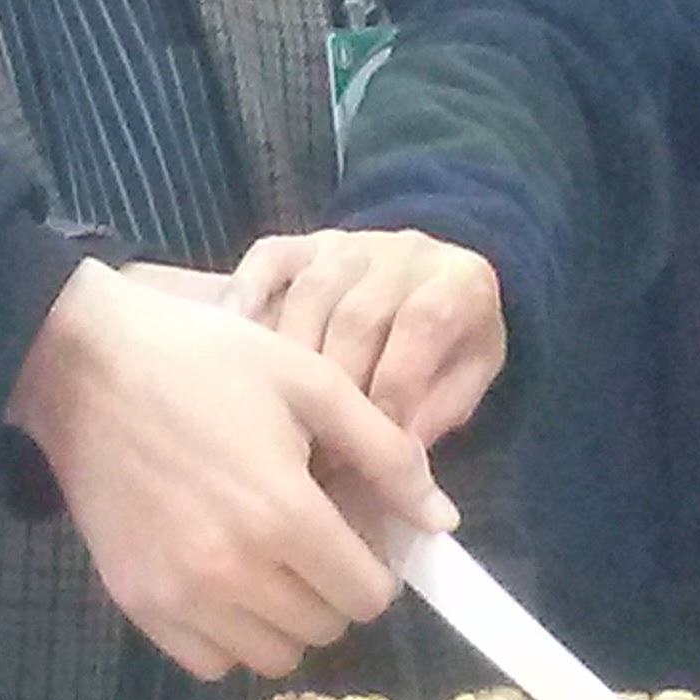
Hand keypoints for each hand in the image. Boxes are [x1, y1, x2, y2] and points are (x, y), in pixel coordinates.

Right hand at [5, 258, 456, 679]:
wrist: (84, 368)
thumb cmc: (206, 361)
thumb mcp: (310, 382)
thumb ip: (386, 453)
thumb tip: (440, 521)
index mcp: (285, 515)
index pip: (370, 595)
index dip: (376, 564)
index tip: (355, 526)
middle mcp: (234, 572)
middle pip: (325, 628)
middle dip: (335, 587)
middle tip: (311, 533)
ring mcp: (180, 596)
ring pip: (272, 655)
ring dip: (286, 617)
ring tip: (268, 556)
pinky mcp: (137, 604)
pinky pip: (210, 661)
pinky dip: (230, 635)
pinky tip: (224, 579)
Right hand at [223, 227, 508, 444]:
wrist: (426, 284)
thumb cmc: (446, 348)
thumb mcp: (463, 379)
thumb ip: (435, 412)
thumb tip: (399, 456)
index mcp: (462, 280)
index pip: (426, 322)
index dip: (397, 383)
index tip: (372, 445)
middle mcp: (405, 250)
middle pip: (361, 314)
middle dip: (338, 385)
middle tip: (317, 446)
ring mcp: (348, 243)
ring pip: (312, 293)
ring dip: (292, 359)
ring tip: (276, 418)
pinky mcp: (299, 243)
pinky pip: (268, 261)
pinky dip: (247, 296)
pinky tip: (235, 341)